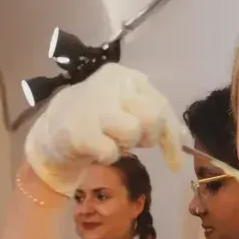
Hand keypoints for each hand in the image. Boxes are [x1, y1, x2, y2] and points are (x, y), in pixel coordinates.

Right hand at [24, 62, 184, 194]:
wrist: (54, 130)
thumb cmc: (98, 120)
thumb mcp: (128, 111)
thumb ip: (155, 119)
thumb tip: (185, 138)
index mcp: (126, 77)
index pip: (161, 104)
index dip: (172, 135)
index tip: (176, 161)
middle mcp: (111, 84)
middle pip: (152, 117)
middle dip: (149, 137)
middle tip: (134, 143)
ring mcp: (94, 105)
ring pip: (133, 131)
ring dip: (125, 145)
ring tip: (109, 140)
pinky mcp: (81, 130)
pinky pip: (111, 151)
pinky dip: (107, 156)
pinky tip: (95, 148)